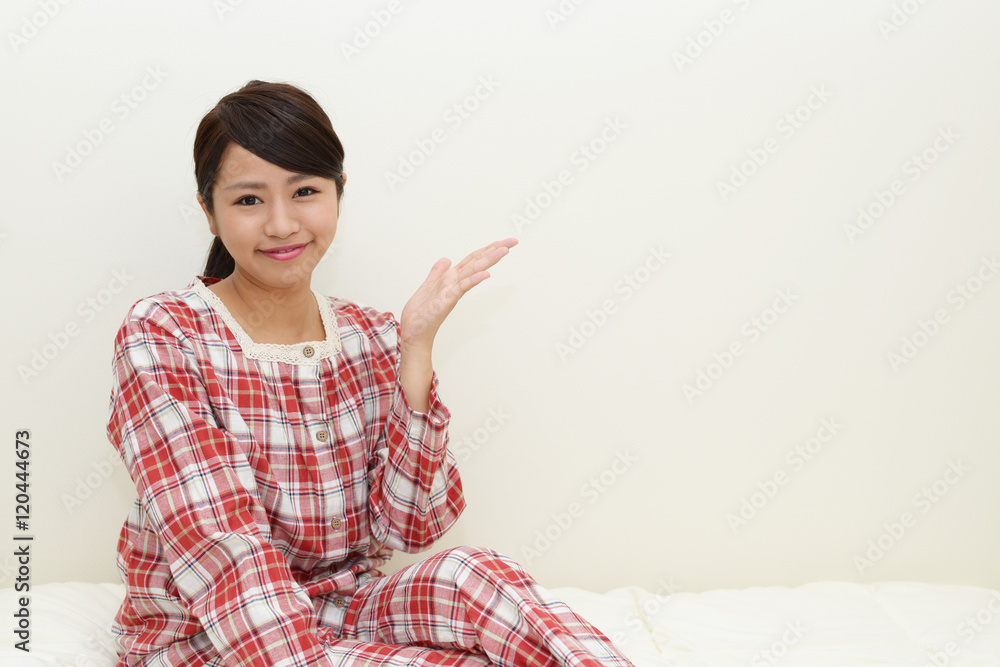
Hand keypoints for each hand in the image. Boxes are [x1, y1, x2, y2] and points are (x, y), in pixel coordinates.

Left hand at [399, 237, 517, 352]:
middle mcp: (455, 284)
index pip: (473, 260)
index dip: (487, 249)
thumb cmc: (421, 314)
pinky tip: (485, 274)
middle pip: (478, 263)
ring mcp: (452, 292)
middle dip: (495, 251)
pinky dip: (473, 280)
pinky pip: (461, 288)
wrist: (414, 332)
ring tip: (503, 250)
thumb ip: (438, 272)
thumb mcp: (428, 286)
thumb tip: (447, 259)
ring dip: (488, 260)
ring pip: (473, 272)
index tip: (503, 242)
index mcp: (451, 278)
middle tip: (513, 242)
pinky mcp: (446, 301)